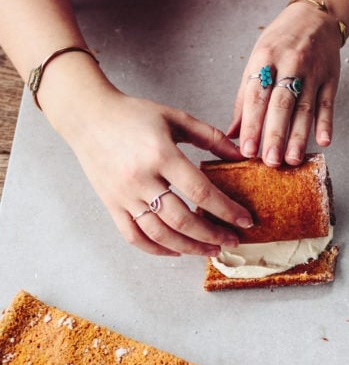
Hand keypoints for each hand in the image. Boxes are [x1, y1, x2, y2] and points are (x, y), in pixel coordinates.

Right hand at [55, 86, 252, 256]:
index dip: (226, 210)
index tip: (245, 220)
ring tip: (210, 249)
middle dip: (212, 234)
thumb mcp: (176, 118)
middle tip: (232, 241)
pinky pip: (134, 236)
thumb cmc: (134, 114)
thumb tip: (241, 154)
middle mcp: (141, 179)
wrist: (89, 116)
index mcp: (161, 154)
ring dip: (189, 247)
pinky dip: (156, 248)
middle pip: (182, 219)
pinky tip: (177, 250)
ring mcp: (124, 195)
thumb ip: (210, 136)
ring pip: (160, 233)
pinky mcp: (111, 204)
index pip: (200, 191)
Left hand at [227, 1, 341, 166]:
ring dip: (299, 136)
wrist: (315, 17)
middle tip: (270, 161)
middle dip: (275, 134)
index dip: (251, 125)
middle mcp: (289, 64)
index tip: (246, 150)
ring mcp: (313, 71)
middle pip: (281, 104)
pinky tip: (324, 141)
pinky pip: (327, 103)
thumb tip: (232, 133)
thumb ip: (244, 98)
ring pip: (305, 108)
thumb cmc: (280, 42)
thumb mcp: (257, 60)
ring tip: (292, 159)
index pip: (256, 97)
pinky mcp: (331, 78)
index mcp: (264, 59)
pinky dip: (326, 123)